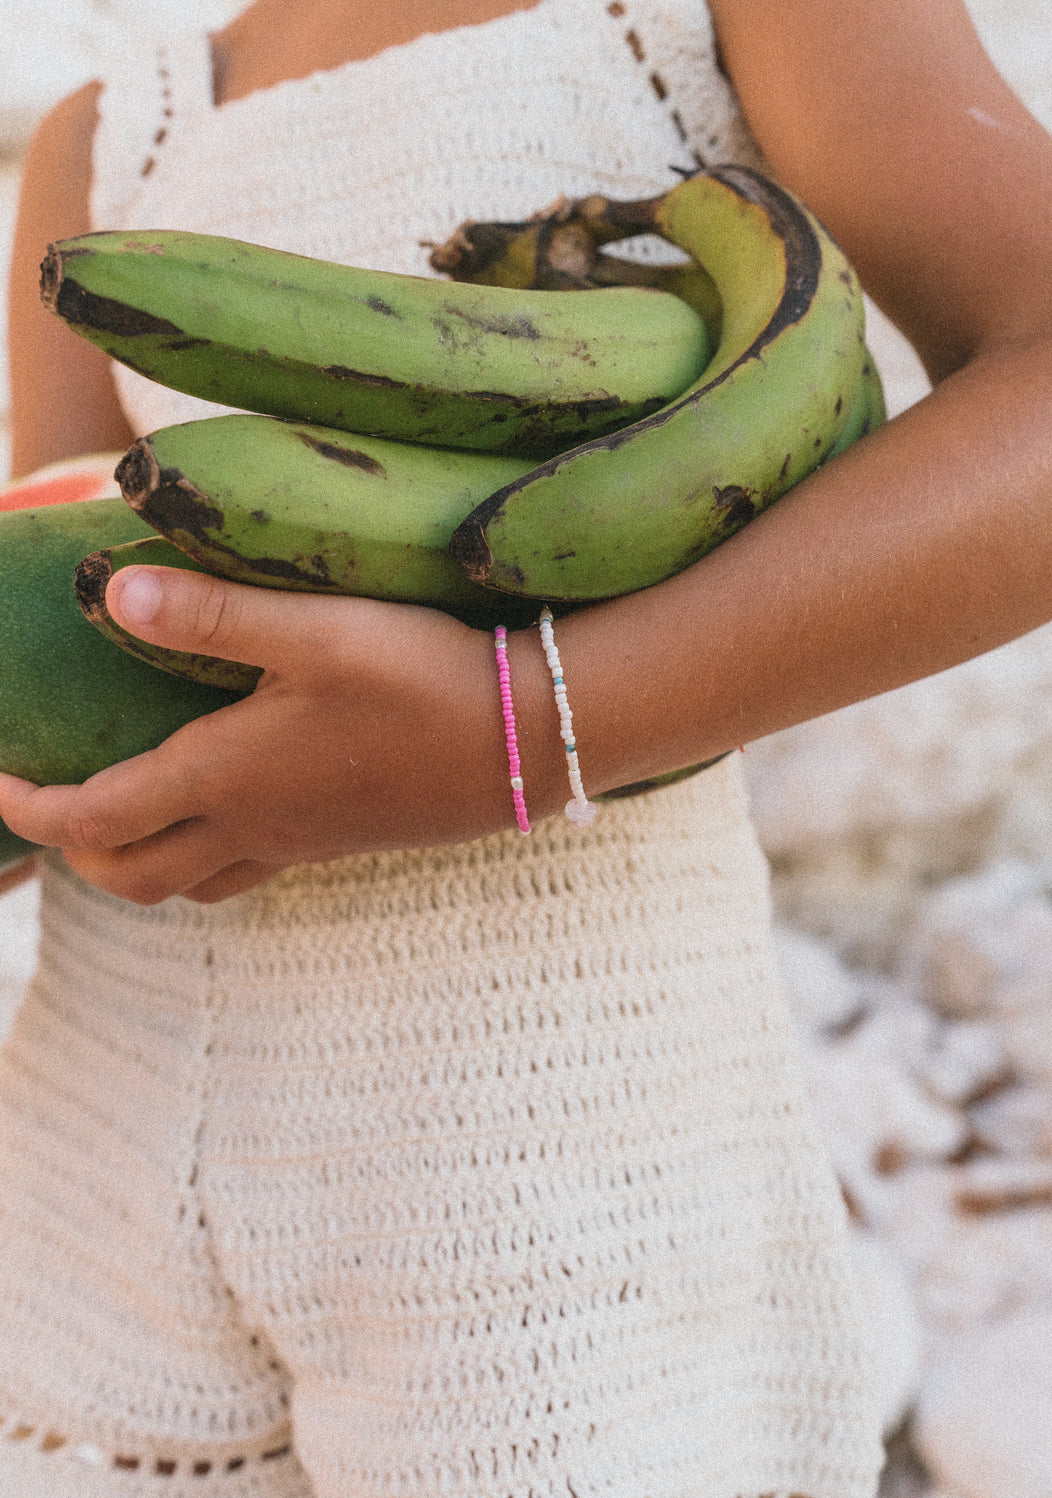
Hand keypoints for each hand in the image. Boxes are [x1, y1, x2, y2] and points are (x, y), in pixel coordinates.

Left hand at [0, 566, 522, 904]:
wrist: (533, 738)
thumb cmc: (424, 678)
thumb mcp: (315, 630)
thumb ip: (210, 613)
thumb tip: (109, 592)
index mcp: (227, 776)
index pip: (94, 817)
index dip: (26, 807)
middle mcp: (255, 823)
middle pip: (131, 876)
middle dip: (74, 851)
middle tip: (49, 796)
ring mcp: (301, 840)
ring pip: (189, 884)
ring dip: (137, 860)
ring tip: (124, 805)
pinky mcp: (342, 838)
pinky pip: (246, 869)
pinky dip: (203, 853)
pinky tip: (226, 799)